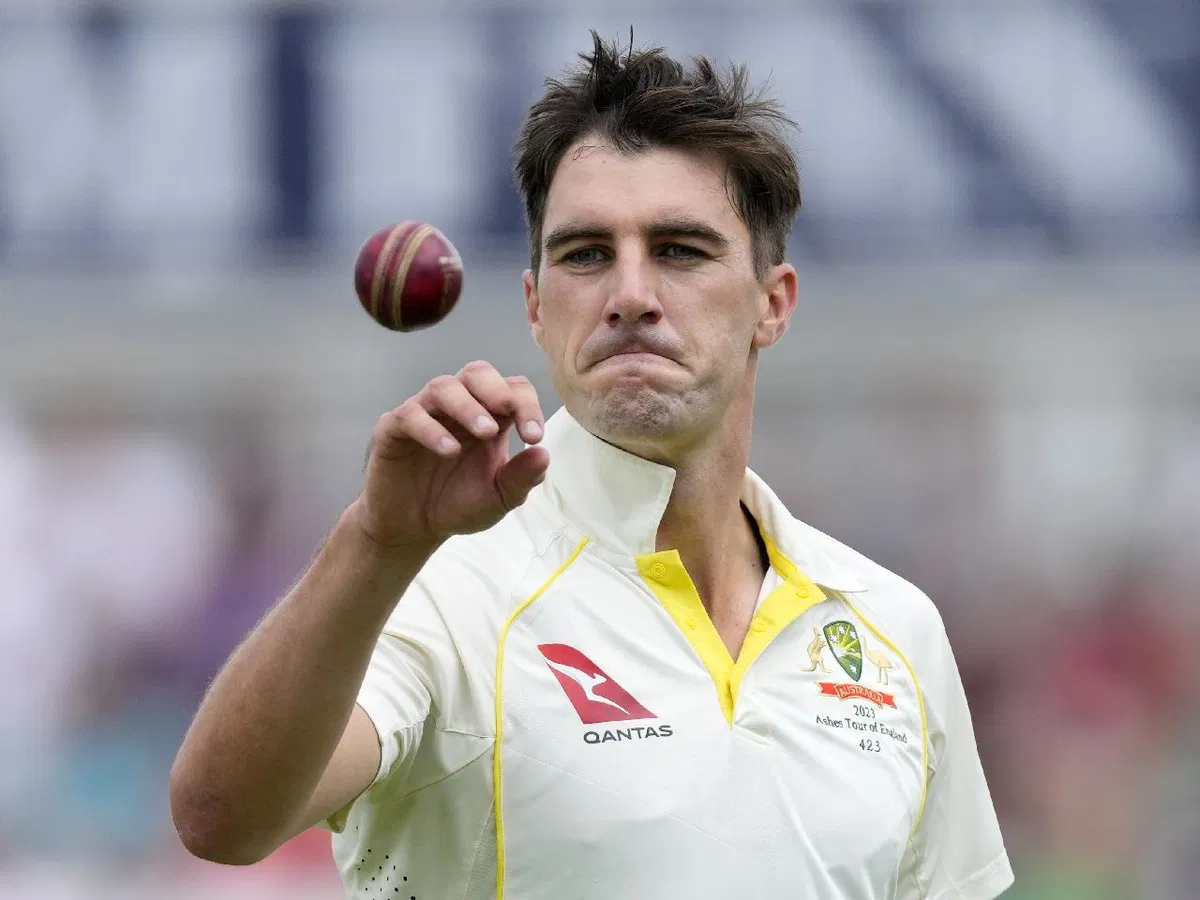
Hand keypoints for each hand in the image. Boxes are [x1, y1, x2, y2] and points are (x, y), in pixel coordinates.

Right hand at [351, 361, 549, 550]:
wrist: (413, 527)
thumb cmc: (457, 504)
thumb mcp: (498, 498)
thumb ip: (521, 478)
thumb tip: (545, 455)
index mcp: (489, 416)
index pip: (512, 390)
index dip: (527, 405)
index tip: (534, 437)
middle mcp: (457, 407)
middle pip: (476, 373)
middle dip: (496, 389)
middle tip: (508, 412)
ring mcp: (424, 413)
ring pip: (443, 387)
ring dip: (467, 406)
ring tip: (485, 431)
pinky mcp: (393, 429)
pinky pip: (410, 415)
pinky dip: (431, 429)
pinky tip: (450, 450)